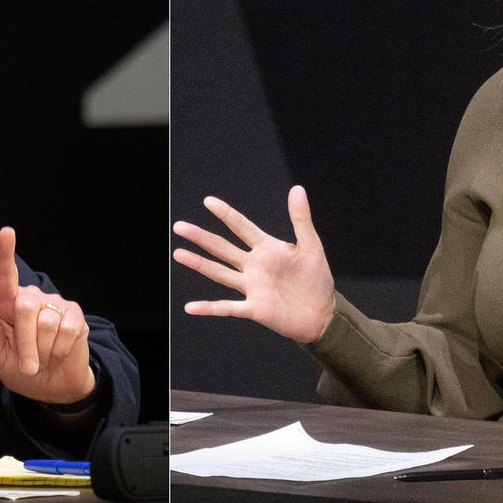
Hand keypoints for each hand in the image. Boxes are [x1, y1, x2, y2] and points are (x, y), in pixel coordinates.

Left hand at [0, 227, 94, 404]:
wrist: (53, 386)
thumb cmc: (20, 368)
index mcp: (7, 306)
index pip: (4, 276)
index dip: (4, 253)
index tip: (6, 232)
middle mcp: (31, 298)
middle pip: (25, 307)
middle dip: (25, 344)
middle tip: (28, 365)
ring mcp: (55, 304)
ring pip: (46, 323)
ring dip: (43, 350)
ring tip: (44, 357)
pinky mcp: (75, 315)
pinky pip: (66, 330)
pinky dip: (60, 349)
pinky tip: (59, 351)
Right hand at [173, 185, 335, 343]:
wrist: (324, 313)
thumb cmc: (316, 279)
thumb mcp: (311, 245)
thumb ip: (301, 218)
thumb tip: (297, 189)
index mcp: (267, 249)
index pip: (242, 227)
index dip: (225, 214)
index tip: (208, 201)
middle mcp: (254, 266)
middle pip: (222, 248)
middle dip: (201, 237)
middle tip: (179, 226)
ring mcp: (252, 287)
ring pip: (219, 273)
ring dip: (199, 264)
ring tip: (178, 253)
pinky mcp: (255, 308)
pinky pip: (227, 308)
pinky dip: (209, 308)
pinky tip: (191, 307)